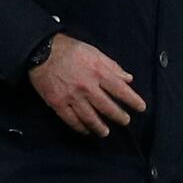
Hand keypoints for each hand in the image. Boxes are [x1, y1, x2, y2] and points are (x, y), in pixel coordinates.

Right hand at [29, 34, 145, 136]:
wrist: (42, 51)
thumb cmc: (70, 49)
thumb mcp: (94, 52)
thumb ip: (112, 66)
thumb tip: (128, 79)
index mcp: (98, 72)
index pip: (120, 90)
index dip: (133, 100)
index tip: (141, 107)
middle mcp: (87, 87)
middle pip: (107, 107)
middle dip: (119, 116)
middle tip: (125, 121)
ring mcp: (72, 97)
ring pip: (90, 117)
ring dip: (100, 127)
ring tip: (106, 132)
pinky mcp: (58, 103)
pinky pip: (71, 120)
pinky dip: (80, 127)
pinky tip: (86, 130)